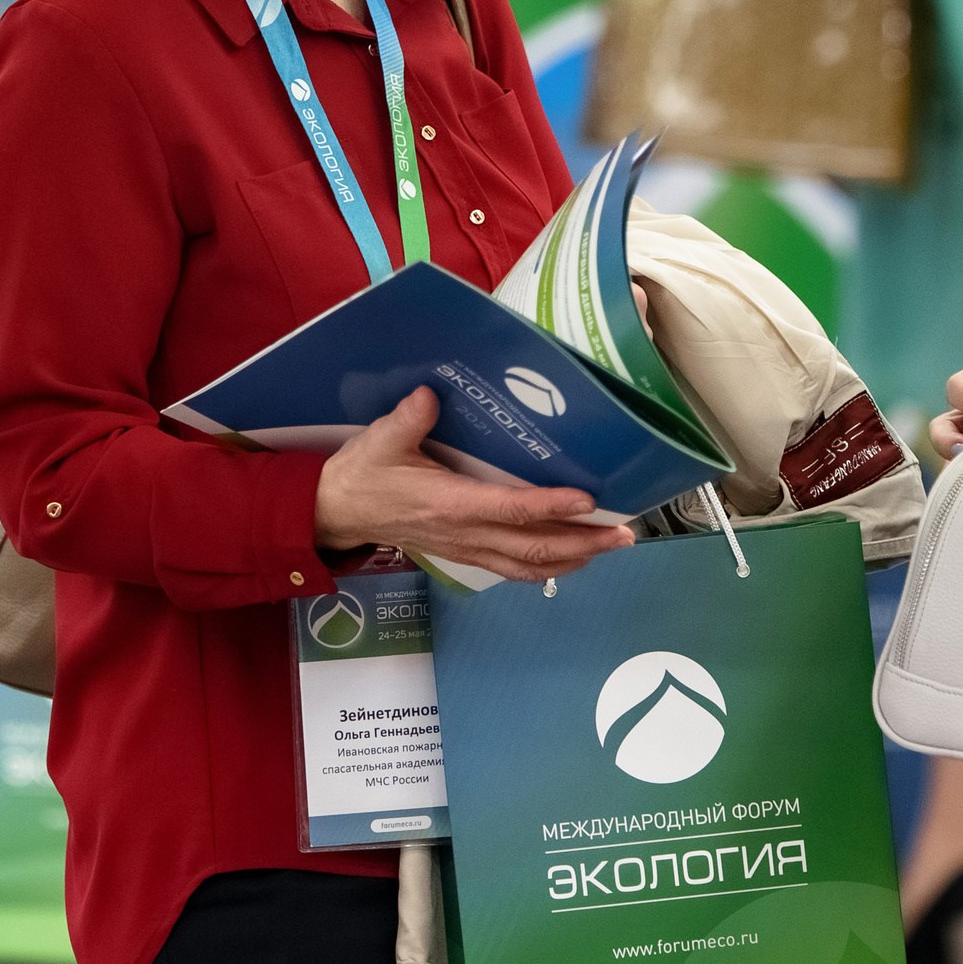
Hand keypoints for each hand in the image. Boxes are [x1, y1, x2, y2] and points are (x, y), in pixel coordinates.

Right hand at [315, 388, 632, 582]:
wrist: (338, 512)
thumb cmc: (363, 473)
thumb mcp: (380, 440)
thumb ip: (407, 419)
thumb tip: (428, 395)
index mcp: (449, 504)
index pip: (510, 509)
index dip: (551, 506)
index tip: (587, 501)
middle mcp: (465, 533)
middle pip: (533, 547)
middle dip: (583, 542)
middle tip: (624, 533)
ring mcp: (467, 548)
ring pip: (529, 565)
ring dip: (575, 558)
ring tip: (612, 546)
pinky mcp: (466, 553)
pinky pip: (514, 569)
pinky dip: (549, 567)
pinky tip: (574, 558)